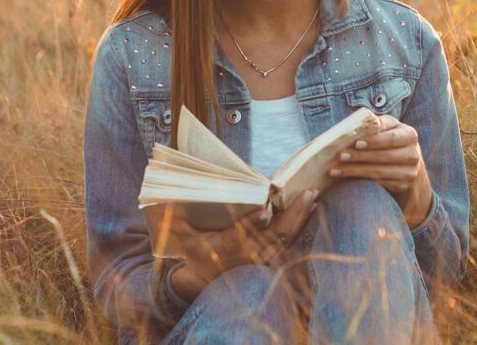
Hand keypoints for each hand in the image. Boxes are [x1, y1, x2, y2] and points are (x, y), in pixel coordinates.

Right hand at [168, 188, 318, 301]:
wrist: (205, 282)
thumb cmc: (196, 253)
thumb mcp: (184, 239)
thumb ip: (179, 222)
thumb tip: (164, 203)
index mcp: (225, 246)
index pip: (239, 235)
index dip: (251, 224)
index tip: (264, 211)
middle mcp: (247, 253)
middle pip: (274, 235)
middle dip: (292, 215)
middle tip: (307, 193)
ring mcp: (261, 257)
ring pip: (286, 238)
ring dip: (301, 217)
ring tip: (312, 196)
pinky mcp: (271, 257)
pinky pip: (290, 241)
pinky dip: (302, 225)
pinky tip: (312, 208)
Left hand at [327, 114, 432, 227]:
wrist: (407, 164)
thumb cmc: (390, 140)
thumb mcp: (387, 128)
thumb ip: (376, 124)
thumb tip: (356, 123)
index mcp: (409, 134)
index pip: (392, 138)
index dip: (374, 141)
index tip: (356, 143)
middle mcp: (413, 153)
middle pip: (385, 156)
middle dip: (361, 156)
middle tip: (341, 156)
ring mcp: (409, 171)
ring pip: (380, 172)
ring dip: (356, 170)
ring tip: (337, 168)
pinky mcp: (402, 185)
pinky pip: (379, 183)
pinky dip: (360, 180)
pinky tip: (344, 176)